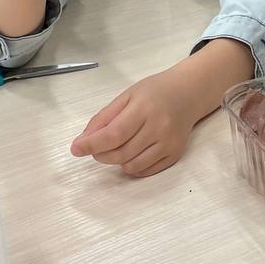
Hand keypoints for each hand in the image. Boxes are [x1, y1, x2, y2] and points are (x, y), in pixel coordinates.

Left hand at [71, 65, 199, 177]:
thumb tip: (83, 140)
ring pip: (132, 166)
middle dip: (100, 154)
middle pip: (120, 153)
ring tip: (115, 148)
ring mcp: (169, 143)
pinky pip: (146, 171)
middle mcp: (159, 127)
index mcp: (144, 108)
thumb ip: (104, 117)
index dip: (91, 145)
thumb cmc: (155, 91)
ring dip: (115, 161)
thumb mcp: (127, 95)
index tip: (75, 149)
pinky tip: (131, 153)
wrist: (188, 93)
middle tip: (95, 147)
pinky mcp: (175, 154)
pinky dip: (131, 167)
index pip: (113, 134)